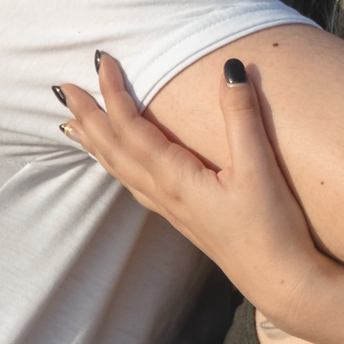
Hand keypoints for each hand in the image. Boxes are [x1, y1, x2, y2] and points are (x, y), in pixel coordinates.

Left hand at [63, 53, 338, 323]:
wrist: (279, 281)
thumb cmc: (270, 229)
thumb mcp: (259, 168)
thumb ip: (242, 117)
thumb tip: (230, 70)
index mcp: (176, 178)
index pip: (131, 127)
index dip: (113, 93)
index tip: (101, 62)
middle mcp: (164, 194)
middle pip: (113, 149)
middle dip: (88, 116)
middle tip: (64, 88)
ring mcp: (171, 209)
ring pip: (120, 170)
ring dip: (96, 143)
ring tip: (75, 124)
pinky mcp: (183, 219)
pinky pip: (135, 184)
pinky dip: (116, 165)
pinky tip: (120, 165)